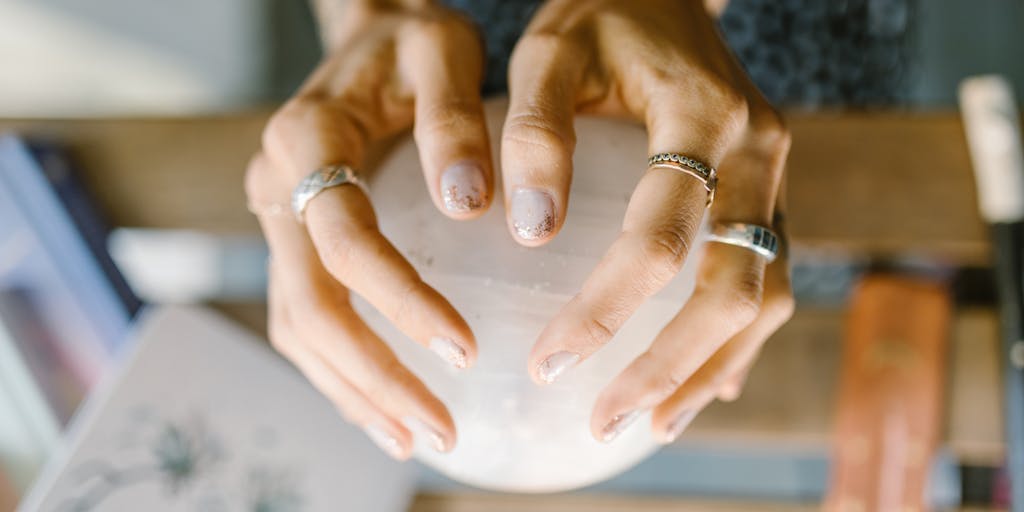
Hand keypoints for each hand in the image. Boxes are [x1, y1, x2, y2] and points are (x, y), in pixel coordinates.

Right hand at [245, 1, 491, 458]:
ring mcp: (275, 217)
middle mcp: (276, 184)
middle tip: (443, 429)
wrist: (370, 33)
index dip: (399, 301)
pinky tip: (384, 409)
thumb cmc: (412, 40)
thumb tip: (470, 205)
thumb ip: (453, 119)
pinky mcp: (291, 240)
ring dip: (356, 390)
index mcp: (306, 138)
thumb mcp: (442, 51)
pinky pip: (302, 320)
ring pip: (298, 326)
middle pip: (310, 303)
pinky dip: (340, 373)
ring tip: (416, 438)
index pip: (342, 240)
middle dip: (375, 375)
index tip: (465, 349)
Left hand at [510, 0, 794, 442]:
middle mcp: (760, 153)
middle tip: (605, 421)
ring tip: (651, 422)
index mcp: (706, 116)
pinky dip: (733, 340)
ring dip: (709, 368)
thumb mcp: (549, 51)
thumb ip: (536, 133)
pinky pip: (765, 278)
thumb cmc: (601, 16)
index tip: (548, 364)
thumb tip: (533, 233)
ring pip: (765, 294)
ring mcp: (776, 177)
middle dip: (669, 368)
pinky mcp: (769, 194)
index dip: (605, 311)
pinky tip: (697, 384)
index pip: (660, 239)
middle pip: (734, 287)